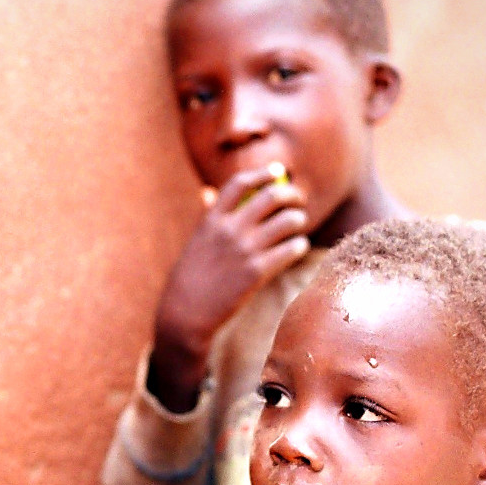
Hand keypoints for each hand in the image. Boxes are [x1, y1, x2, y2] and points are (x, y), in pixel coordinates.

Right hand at [149, 165, 309, 409]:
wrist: (185, 314)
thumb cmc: (189, 279)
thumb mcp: (195, 242)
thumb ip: (207, 217)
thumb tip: (207, 193)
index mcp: (211, 220)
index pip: (239, 183)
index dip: (262, 173)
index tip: (278, 170)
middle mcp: (229, 229)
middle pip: (271, 196)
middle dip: (292, 195)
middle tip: (298, 201)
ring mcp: (244, 250)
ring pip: (288, 220)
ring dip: (299, 220)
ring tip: (298, 227)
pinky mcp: (258, 271)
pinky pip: (292, 248)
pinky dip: (299, 245)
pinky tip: (297, 249)